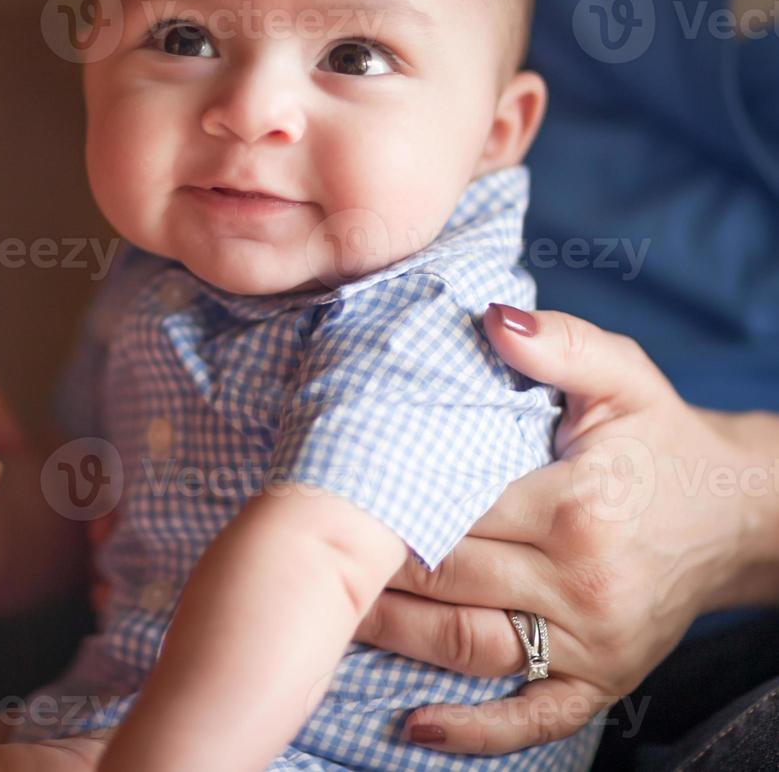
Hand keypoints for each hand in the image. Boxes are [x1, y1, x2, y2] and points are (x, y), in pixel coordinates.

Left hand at [355, 305, 778, 753]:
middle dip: (376, 564)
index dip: (389, 499)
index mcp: (576, 504)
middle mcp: (582, 581)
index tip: (329, 492)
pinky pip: (532, 716)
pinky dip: (472, 729)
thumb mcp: (623, 376)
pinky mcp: (603, 680)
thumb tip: (490, 318)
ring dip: (395, 633)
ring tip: (332, 614)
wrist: (737, 512)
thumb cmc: (660, 437)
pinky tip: (415, 725)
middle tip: (310, 551)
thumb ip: (557, 343)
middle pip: (449, 576)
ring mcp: (593, 641)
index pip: (455, 505)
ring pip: (468, 643)